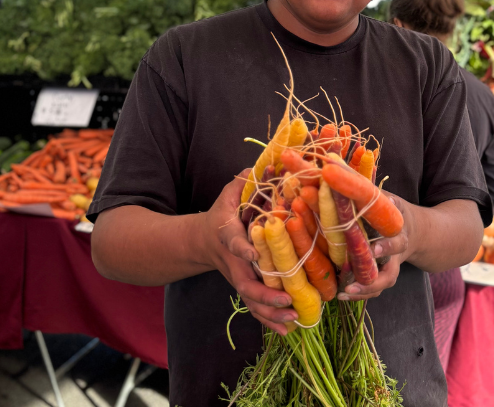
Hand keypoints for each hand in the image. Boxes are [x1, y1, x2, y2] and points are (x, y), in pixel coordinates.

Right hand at [200, 168, 297, 334]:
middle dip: (266, 295)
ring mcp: (239, 278)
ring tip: (293, 319)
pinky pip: (256, 309)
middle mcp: (234, 263)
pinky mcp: (245, 288)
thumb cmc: (221, 216)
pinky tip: (288, 330)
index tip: (254, 253)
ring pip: (252, 302)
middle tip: (287, 300)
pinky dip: (270, 321)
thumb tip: (268, 163)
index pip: (234, 243)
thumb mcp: (228, 196)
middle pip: (246, 284)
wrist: (200, 242)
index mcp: (228, 237)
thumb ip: (244, 182)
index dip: (243, 249)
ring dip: (271, 314)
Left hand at [337, 192, 413, 300]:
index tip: (374, 249)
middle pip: (391, 269)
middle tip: (355, 280)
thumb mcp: (389, 198)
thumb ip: (370, 192)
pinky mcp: (384, 275)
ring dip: (366, 289)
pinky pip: (376, 289)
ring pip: (383, 283)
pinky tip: (341, 293)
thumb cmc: (396, 211)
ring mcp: (392, 265)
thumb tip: (341, 174)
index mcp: (399, 230)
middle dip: (375, 277)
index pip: (395, 237)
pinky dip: (361, 293)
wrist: (420, 232)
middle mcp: (397, 251)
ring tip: (345, 291)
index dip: (386, 245)